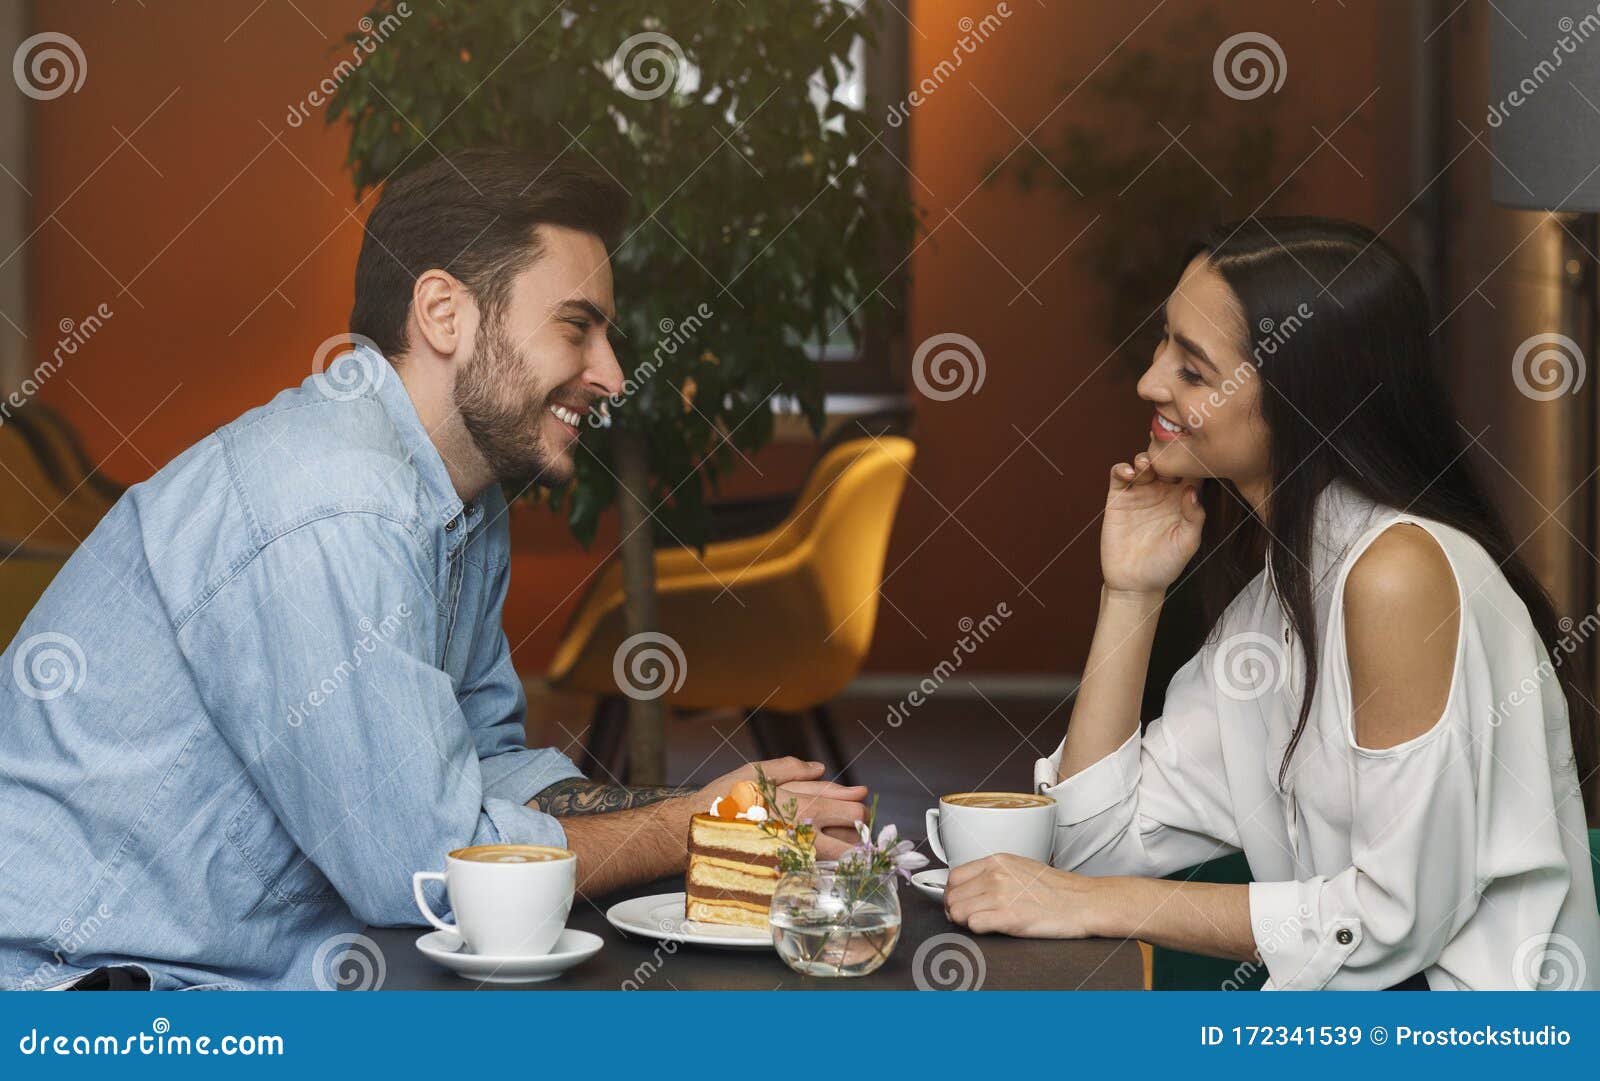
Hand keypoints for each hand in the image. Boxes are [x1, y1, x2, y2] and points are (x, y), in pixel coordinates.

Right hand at [698, 757, 868, 859]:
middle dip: (856, 832)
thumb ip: (793, 769)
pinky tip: (814, 858)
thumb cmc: (723, 800)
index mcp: (803, 806)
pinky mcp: (786, 877)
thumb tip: (821, 768)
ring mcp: (798, 860)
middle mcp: (806, 835)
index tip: (853, 806)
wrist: (694, 835)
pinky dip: (824, 868)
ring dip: (844, 851)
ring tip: (831, 841)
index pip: (853, 809)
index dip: (857, 806)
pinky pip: (819, 876)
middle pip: (856, 839)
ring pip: (842, 860)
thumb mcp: (755, 772)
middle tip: (844, 827)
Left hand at [943, 853, 1102, 937]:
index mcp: (997, 861)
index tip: (960, 902)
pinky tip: (992, 928)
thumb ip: (993, 873)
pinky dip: (978, 930)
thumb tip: (970, 886)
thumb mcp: (1020, 867)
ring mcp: (1001, 896)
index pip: (954, 877)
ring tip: (981, 923)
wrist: (1084, 902)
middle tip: (969, 918)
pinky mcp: (1009, 917)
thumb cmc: (1057, 888)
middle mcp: (996, 876)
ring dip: (965, 922)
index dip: (953, 893)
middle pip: (952, 896)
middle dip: (956, 910)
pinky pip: (974, 924)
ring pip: (958, 911)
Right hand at [1100, 453, 1203, 595]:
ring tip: (1146, 464)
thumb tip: (1193, 490)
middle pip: (1166, 461)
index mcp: (1182, 499)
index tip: (1195, 451)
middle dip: (1166, 452)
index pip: (1190, 471)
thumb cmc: (1165, 565)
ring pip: (1143, 463)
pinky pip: (1118, 475)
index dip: (1193, 459)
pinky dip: (1122, 468)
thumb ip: (1194, 517)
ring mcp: (1139, 493)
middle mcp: (1162, 492)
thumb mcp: (1187, 543)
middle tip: (1166, 451)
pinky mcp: (1118, 498)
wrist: (1135, 583)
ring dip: (1144, 458)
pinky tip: (1128, 474)